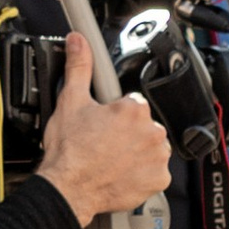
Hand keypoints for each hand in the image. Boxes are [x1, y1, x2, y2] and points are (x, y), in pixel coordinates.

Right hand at [34, 36, 171, 223]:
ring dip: (137, 152)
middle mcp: (152, 131)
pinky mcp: (159, 180)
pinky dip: (142, 174)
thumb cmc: (69, 150)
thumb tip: (78, 41)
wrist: (68, 188)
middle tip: (104, 143)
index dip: (116, 114)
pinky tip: (122, 173)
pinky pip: (155, 173)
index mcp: (134, 109)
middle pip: (144, 126)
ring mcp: (158, 157)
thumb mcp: (71, 101)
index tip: (104, 124)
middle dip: (128, 132)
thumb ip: (79, 67)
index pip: (133, 104)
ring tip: (112, 158)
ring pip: (151, 148)